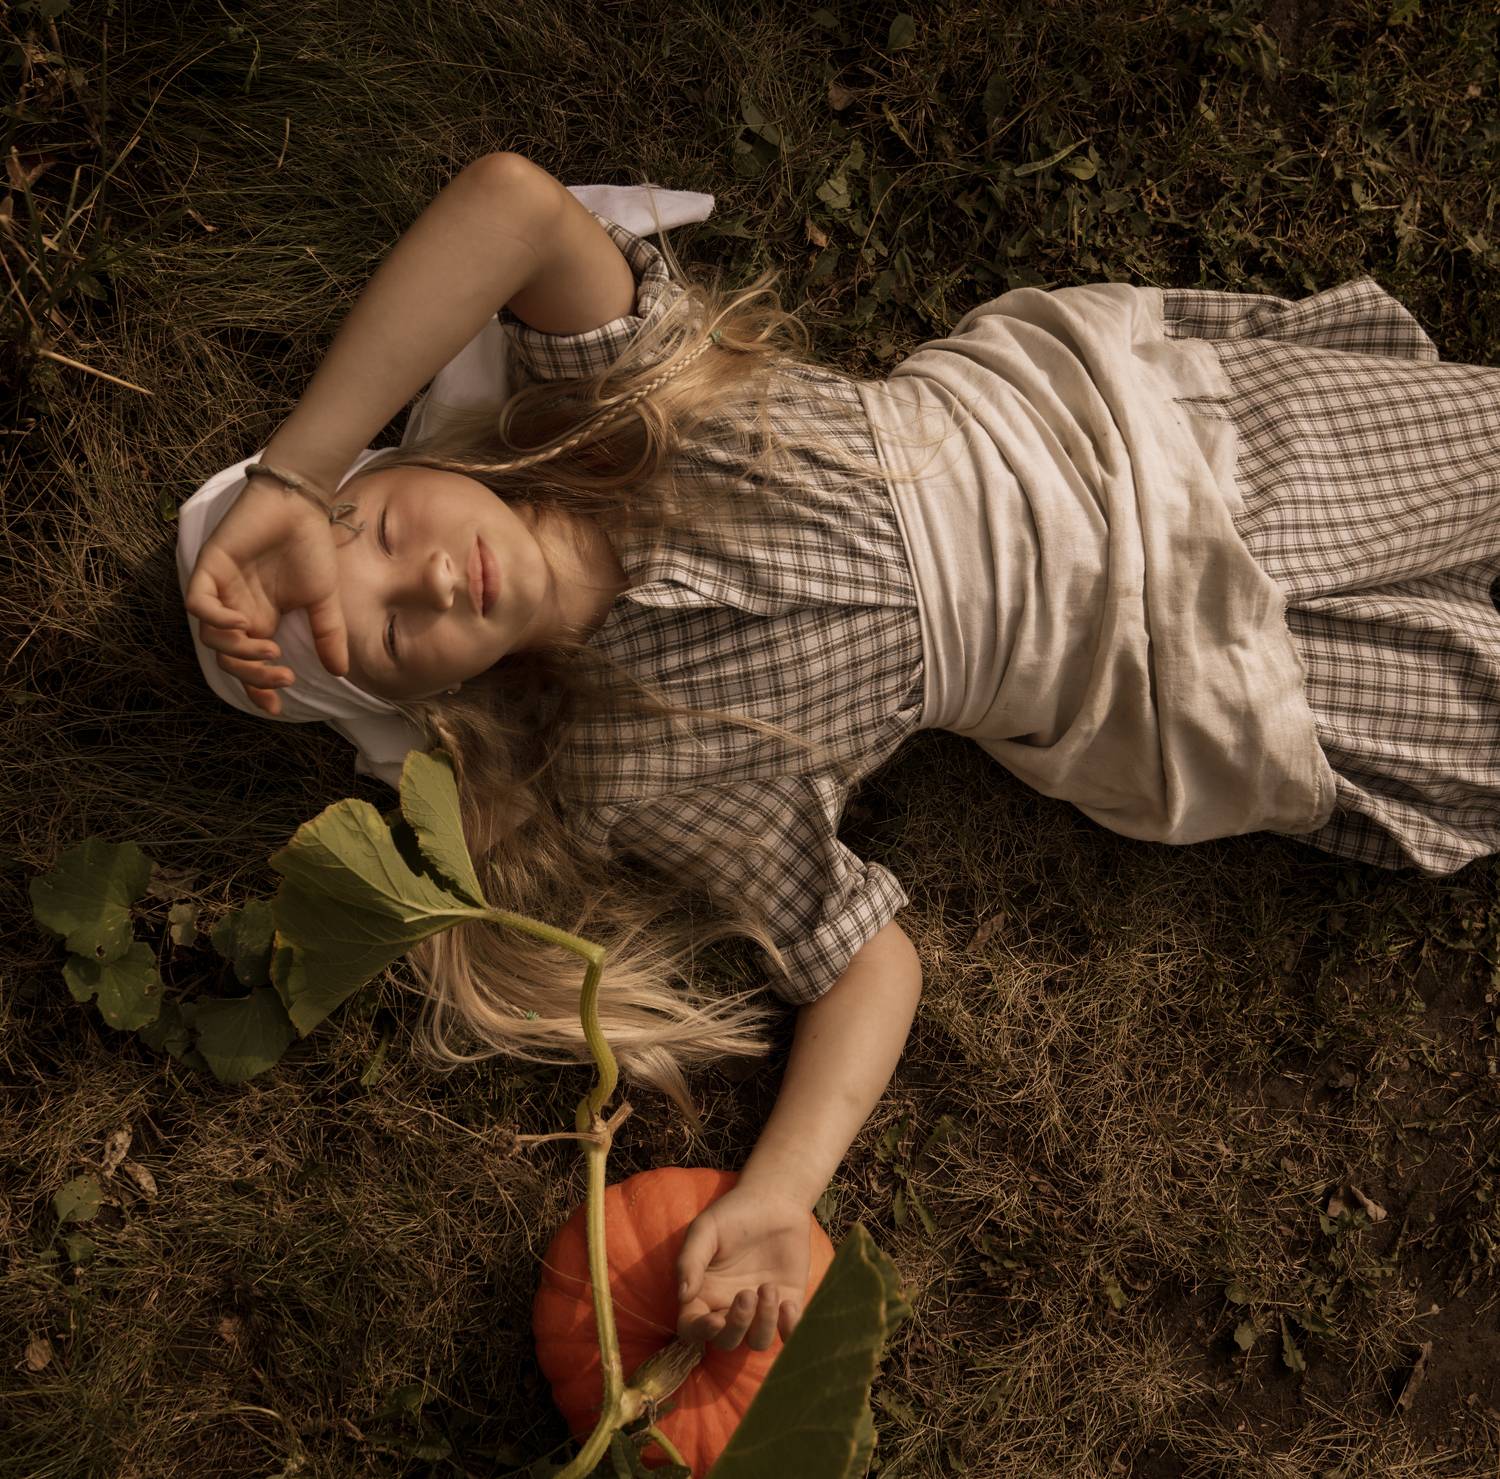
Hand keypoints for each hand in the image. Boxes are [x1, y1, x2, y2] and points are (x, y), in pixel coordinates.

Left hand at [184, 475, 349, 715]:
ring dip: (238, 651)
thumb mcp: (324, 600)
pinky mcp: (210, 568)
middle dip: (253, 675)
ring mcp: (222, 590)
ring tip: (270, 648)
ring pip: (211, 637)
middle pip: (228, 658)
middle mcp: (238, 610)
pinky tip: (244, 622)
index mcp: (261, 619)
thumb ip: (327, 635)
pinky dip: (217, 619)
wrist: (301, 504)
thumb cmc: (310, 547)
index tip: (277, 706)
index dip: (257, 688)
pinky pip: (198, 604)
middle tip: (283, 674)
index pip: (248, 664)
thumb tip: (340, 671)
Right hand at [675, 1185, 810, 1352]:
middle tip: (747, 1294)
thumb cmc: (734, 1213)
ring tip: (769, 1288)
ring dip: (764, 1323)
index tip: (714, 1321)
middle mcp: (730, 1307)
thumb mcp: (706, 1230)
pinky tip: (788, 1304)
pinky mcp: (789, 1303)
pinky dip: (790, 1328)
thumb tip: (682, 1296)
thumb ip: (690, 1261)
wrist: (775, 1200)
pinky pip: (789, 1332)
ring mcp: (760, 1308)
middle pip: (727, 1341)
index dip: (701, 1333)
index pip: (693, 1328)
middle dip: (737, 1326)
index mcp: (704, 1293)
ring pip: (758, 1341)